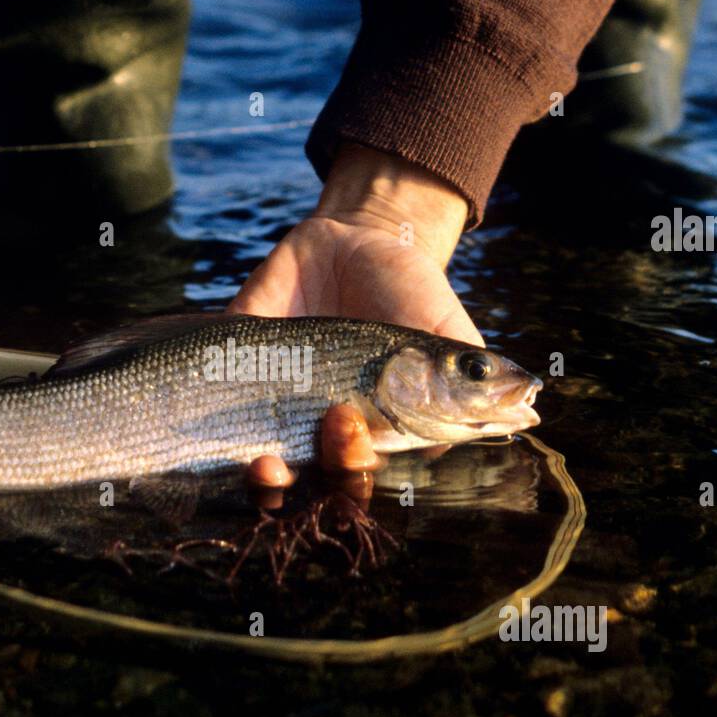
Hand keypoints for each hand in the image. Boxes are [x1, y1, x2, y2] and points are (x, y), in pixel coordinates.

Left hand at [230, 144, 481, 488]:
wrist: (351, 237)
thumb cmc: (406, 288)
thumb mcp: (443, 328)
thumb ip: (468, 375)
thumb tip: (501, 419)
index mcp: (371, 429)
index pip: (362, 475)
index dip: (358, 475)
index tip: (367, 445)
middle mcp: (318, 428)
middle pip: (315, 476)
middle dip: (325, 464)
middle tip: (340, 422)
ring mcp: (272, 406)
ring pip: (267, 467)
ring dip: (268, 479)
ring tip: (270, 463)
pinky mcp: (232, 375)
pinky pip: (215, 416)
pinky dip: (223, 433)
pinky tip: (239, 437)